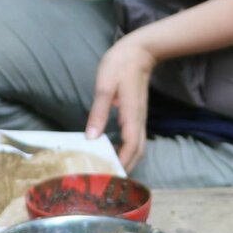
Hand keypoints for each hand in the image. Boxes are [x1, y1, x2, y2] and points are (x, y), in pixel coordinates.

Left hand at [86, 34, 154, 171]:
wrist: (139, 50)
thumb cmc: (120, 65)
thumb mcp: (105, 86)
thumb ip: (99, 112)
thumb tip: (92, 137)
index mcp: (132, 115)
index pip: (130, 147)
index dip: (122, 164)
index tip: (111, 177)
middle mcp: (139, 120)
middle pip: (137, 152)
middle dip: (127, 168)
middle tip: (111, 182)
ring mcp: (140, 118)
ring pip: (139, 147)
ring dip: (129, 161)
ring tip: (113, 172)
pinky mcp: (137, 115)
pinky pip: (136, 139)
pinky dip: (129, 151)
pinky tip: (117, 154)